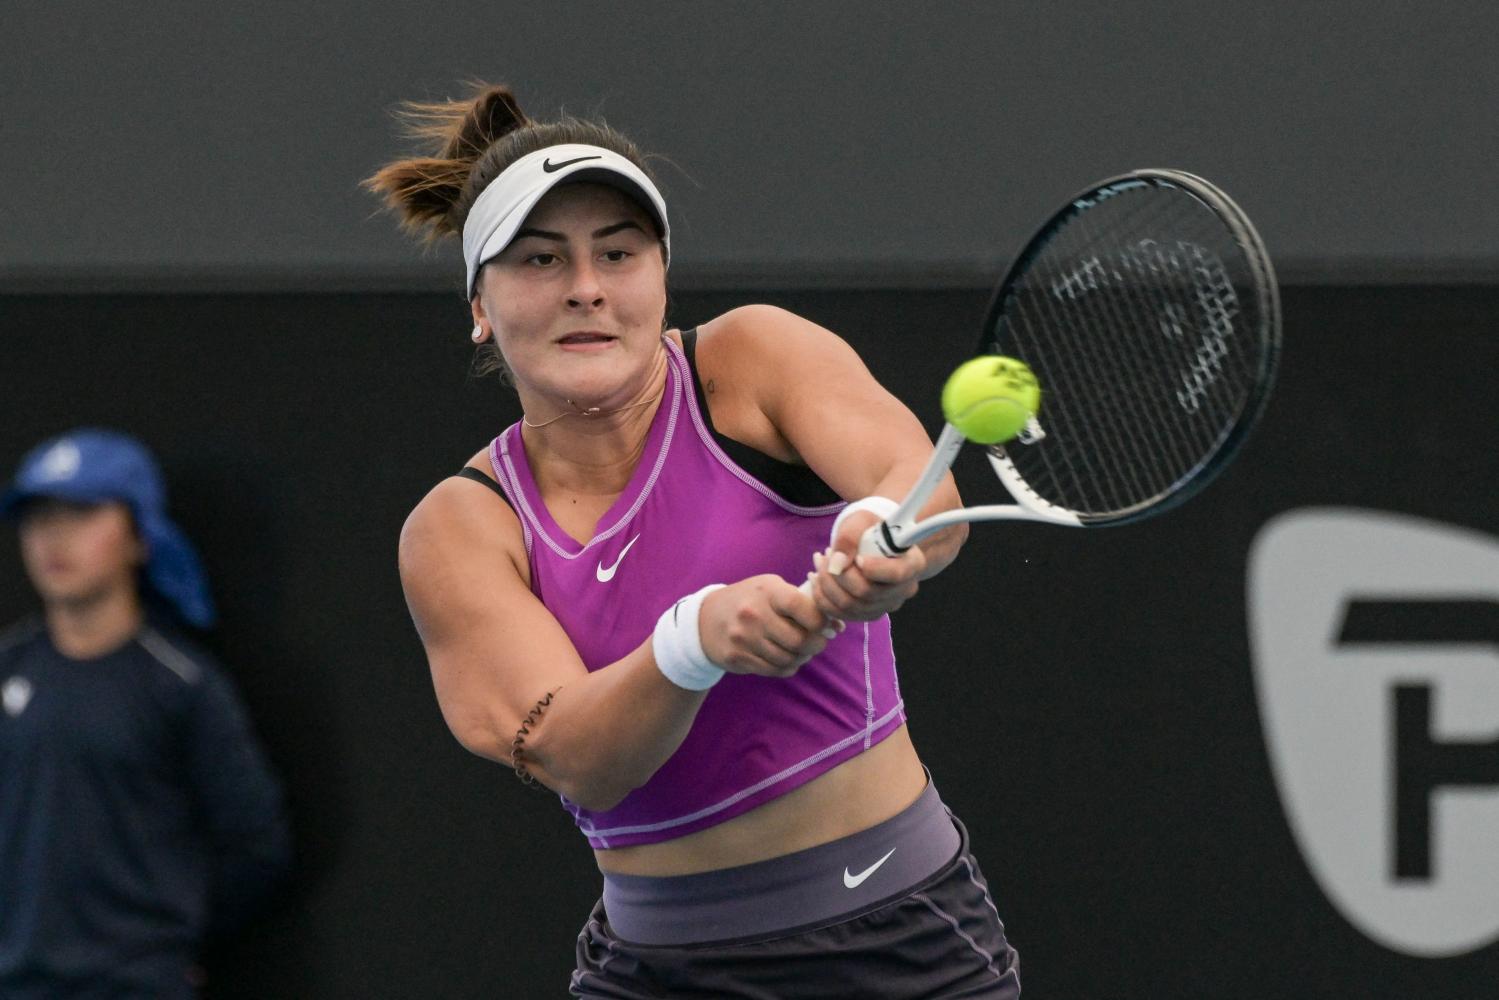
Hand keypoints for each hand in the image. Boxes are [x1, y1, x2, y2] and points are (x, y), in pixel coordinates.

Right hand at [699, 574, 836, 677]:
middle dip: (816, 644)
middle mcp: (753, 614)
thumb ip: (802, 602)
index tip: (824, 625)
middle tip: (818, 642)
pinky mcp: (738, 657)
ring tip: (802, 650)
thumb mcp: (770, 589)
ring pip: (788, 658)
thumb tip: (838, 626)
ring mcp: (744, 638)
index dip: (820, 620)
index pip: (802, 607)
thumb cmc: (749, 600)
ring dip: (802, 657)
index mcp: (766, 591)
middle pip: (799, 640)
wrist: (706, 619)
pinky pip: (775, 670)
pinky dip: (787, 667)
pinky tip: (787, 657)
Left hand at [807, 509, 925, 620]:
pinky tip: (816, 578)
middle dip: (839, 574)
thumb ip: (850, 537)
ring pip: (851, 606)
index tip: (857, 557)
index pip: (896, 574)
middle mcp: (904, 590)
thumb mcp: (860, 521)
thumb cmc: (869, 526)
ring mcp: (886, 605)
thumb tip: (837, 564)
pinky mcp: (868, 614)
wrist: (870, 540)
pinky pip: (841, 614)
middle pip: (867, 593)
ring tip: (820, 562)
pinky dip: (823, 597)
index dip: (873, 568)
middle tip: (827, 553)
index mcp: (912, 564)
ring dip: (827, 584)